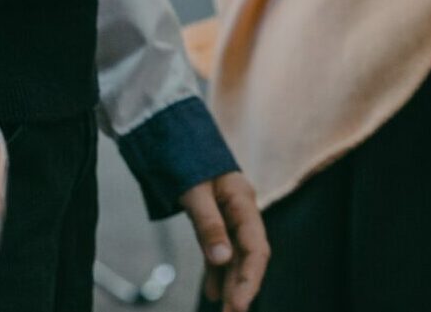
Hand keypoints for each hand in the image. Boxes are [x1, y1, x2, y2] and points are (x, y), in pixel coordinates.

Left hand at [181, 171, 269, 309]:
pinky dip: (216, 271)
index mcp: (243, 201)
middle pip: (249, 255)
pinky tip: (212, 293)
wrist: (173, 136)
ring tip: (225, 310)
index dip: (251, 277)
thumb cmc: (186, 159)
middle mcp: (242, 211)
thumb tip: (221, 259)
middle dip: (242, 287)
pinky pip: (221, 250)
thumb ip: (208, 224)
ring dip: (231, 283)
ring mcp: (231, 216)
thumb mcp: (193, 190)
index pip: (256, 246)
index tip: (239, 304)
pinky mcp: (217, 220)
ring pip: (236, 256)